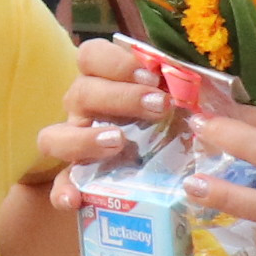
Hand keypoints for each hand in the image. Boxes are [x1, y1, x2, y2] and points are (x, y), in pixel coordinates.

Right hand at [39, 38, 172, 194]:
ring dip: (84, 138)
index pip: (91, 56)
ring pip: (54, 136)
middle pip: (81, 92)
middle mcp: (83, 109)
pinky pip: (58, 184)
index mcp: (104, 82)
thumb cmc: (173, 122)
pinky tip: (75, 200)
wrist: (170, 167)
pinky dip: (62, 191)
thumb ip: (187, 90)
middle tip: (158, 107)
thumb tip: (202, 85)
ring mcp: (75, 143)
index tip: (151, 76)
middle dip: (120, 97)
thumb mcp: (183, 103)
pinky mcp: (75, 178)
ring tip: (117, 142)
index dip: (116, 62)